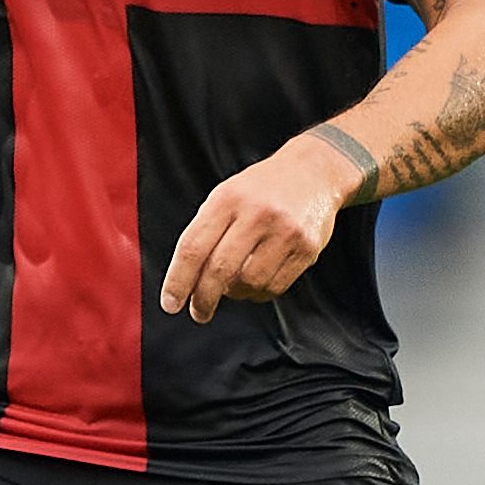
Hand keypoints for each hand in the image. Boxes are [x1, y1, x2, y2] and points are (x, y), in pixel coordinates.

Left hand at [159, 132, 360, 323]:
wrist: (313, 172)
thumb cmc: (261, 189)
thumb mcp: (226, 195)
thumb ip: (205, 232)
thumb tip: (185, 282)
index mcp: (228, 198)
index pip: (194, 247)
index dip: (178, 280)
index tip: (171, 303)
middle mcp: (256, 213)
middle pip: (219, 270)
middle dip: (204, 298)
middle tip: (199, 312)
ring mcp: (284, 231)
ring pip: (248, 284)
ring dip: (236, 293)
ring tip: (235, 284)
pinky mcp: (307, 248)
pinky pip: (274, 287)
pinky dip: (259, 292)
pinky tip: (257, 280)